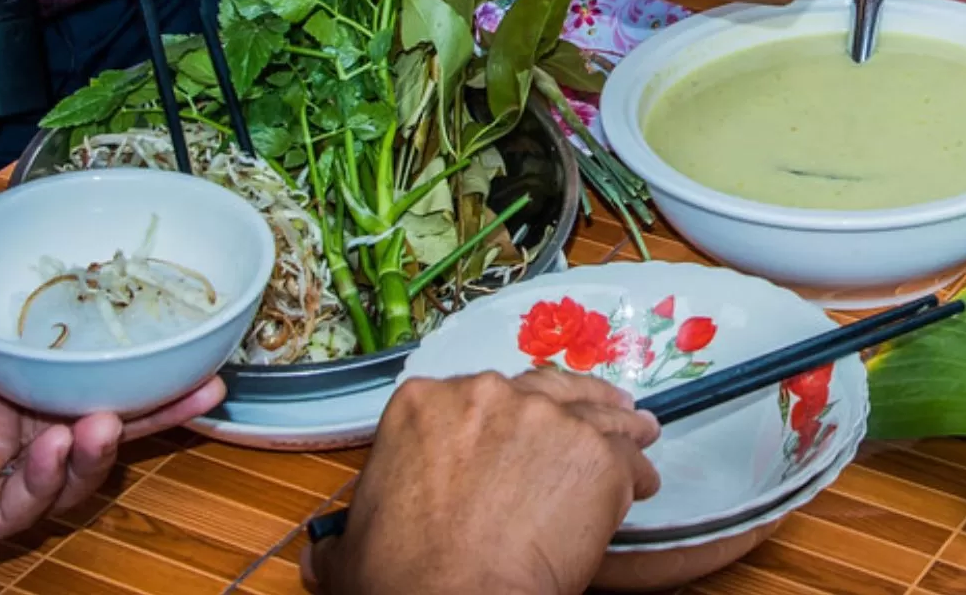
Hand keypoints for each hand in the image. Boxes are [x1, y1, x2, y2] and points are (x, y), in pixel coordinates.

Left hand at [0, 213, 224, 579]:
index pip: (62, 362)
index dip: (116, 347)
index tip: (163, 317)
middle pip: (88, 415)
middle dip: (153, 403)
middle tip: (207, 377)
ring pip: (67, 466)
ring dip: (112, 441)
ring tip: (131, 414)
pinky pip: (17, 507)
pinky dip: (52, 479)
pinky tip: (70, 444)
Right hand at [306, 371, 660, 594]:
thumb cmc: (403, 579)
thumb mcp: (353, 546)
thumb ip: (351, 531)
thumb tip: (323, 556)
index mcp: (422, 404)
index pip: (475, 394)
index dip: (502, 417)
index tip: (515, 434)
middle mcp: (485, 394)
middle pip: (540, 389)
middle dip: (563, 408)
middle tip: (582, 426)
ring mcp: (546, 418)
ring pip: (594, 409)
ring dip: (616, 423)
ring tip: (636, 432)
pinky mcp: (594, 452)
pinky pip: (627, 455)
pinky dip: (636, 470)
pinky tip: (642, 483)